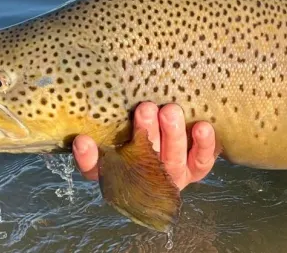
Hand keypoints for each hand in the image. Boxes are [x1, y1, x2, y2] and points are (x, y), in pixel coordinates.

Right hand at [72, 102, 217, 189]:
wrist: (184, 126)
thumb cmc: (149, 121)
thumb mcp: (126, 119)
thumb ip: (112, 117)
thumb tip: (89, 113)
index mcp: (120, 167)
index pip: (98, 170)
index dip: (90, 159)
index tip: (83, 141)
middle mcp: (146, 176)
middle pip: (142, 161)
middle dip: (144, 133)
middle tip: (145, 109)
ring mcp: (173, 174)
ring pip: (173, 160)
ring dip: (172, 135)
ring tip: (170, 111)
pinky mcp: (197, 168)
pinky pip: (202, 161)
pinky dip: (203, 144)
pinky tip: (201, 126)